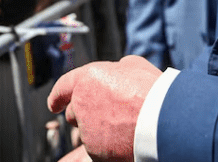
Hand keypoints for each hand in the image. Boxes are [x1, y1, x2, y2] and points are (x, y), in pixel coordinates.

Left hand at [47, 56, 161, 161]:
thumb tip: (117, 71)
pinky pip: (99, 149)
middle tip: (108, 116)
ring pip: (88, 133)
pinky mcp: (95, 151)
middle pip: (74, 113)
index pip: (63, 87)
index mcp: (87, 79)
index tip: (54, 104)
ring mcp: (87, 129)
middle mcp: (82, 103)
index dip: (57, 97)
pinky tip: (126, 139)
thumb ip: (117, 69)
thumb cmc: (152, 92)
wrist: (163, 121)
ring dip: (100, 131)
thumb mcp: (134, 66)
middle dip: (85, 115)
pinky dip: (109, 146)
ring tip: (125, 126)